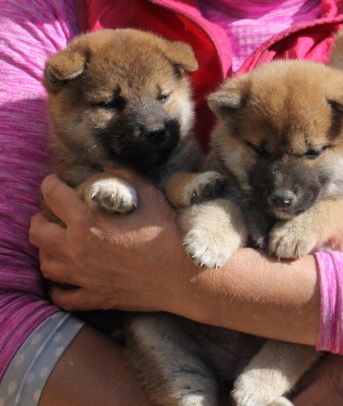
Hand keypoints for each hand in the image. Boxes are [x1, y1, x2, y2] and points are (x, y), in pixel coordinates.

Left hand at [29, 168, 200, 313]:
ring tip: (56, 243)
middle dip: (40, 219)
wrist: (184, 274)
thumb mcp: (149, 196)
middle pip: (38, 232)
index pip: (53, 196)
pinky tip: (65, 279)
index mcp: (87, 222)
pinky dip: (58, 288)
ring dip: (46, 251)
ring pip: (46, 264)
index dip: (50, 184)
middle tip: (50, 214)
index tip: (55, 182)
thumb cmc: (169, 233)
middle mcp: (78, 250)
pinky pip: (63, 297)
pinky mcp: (95, 297)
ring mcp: (84, 277)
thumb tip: (108, 166)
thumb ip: (125, 177)